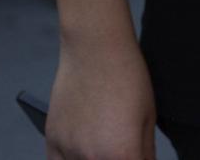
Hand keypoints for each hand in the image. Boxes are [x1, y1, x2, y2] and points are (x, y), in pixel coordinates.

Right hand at [45, 33, 155, 159]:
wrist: (95, 49)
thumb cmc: (127, 76)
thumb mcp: (148, 118)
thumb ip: (146, 152)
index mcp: (122, 154)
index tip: (134, 154)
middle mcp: (93, 158)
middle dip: (116, 159)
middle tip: (119, 149)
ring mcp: (68, 150)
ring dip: (93, 159)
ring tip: (101, 144)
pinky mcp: (51, 140)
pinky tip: (81, 152)